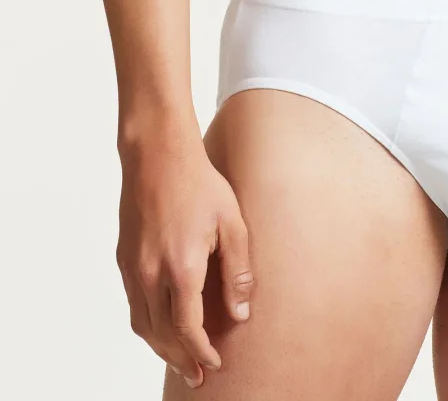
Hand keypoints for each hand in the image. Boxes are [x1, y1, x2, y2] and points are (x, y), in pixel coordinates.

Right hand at [116, 130, 252, 388]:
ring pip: (142, 324)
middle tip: (198, 375)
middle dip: (180, 358)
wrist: (157, 155)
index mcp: (181, 267)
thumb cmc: (199, 183)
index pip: (187, 327)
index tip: (213, 364)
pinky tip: (162, 325)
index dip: (200, 351)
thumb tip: (241, 313)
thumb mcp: (232, 223)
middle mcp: (151, 273)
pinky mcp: (124, 258)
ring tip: (181, 358)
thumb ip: (237, 271)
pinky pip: (134, 304)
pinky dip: (147, 325)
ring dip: (161, 347)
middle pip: (161, 334)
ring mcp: (133, 267)